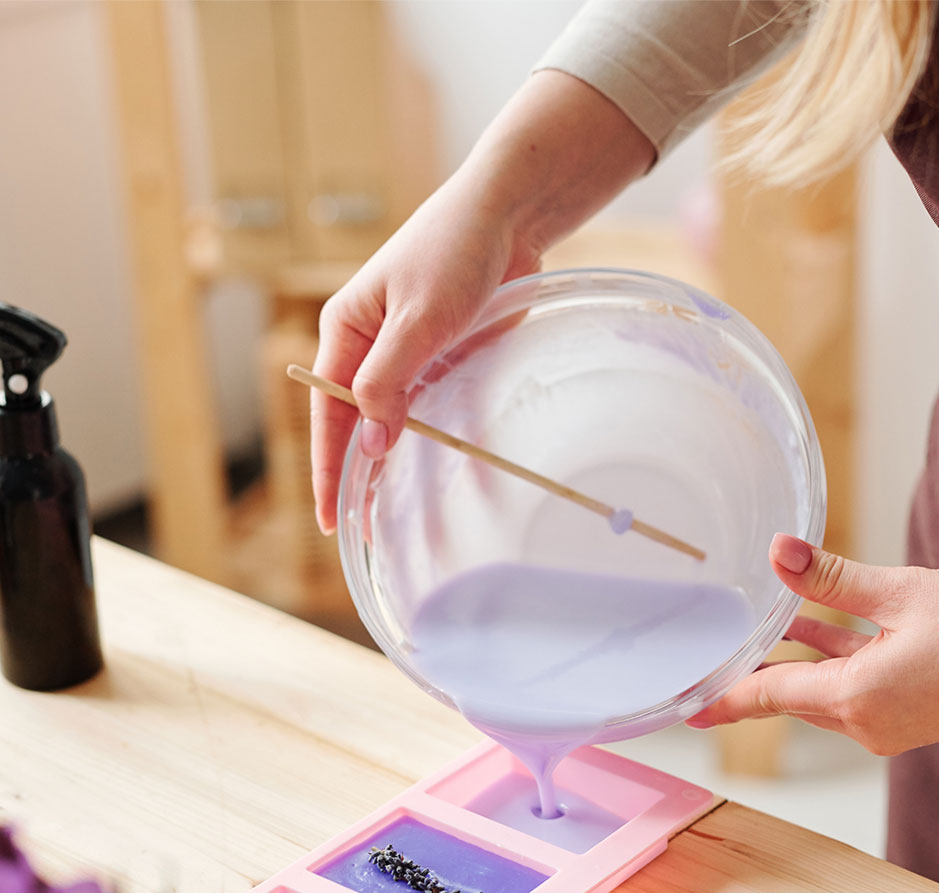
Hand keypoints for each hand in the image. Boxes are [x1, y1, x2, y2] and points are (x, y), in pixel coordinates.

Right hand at [308, 71, 653, 534]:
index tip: (331, 518)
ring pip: (395, 419)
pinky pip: (433, 406)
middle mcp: (372, 345)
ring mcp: (410, 351)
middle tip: (369, 532)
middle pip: (358, 422)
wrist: (511, 213)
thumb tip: (370, 442)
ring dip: (398, 461)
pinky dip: (433, 438)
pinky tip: (441, 471)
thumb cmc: (456, 250)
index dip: (329, 467)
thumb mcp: (418, 318)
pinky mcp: (446, 354)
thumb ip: (390, 380)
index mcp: (346, 330)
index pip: (327, 413)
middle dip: (360, 475)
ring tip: (400, 514)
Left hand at [686, 534, 938, 753]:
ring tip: (762, 625)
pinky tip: (816, 627)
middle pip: (791, 695)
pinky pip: (852, 691)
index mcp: (858, 697)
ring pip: (822, 691)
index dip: (725, 695)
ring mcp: (889, 726)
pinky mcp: (909, 718)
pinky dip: (832, 663)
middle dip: (755, 671)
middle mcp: (867, 723)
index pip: (770, 694)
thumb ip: (833, 577)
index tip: (687, 705)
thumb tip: (777, 552)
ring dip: (796, 658)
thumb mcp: (904, 592)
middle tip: (714, 652)